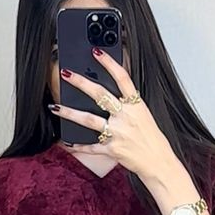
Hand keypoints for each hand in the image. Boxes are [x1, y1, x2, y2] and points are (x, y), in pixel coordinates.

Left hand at [51, 49, 176, 185]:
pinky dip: (79, 147)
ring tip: (55, 106)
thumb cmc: (152, 139)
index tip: (96, 52)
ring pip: (89, 120)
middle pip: (100, 95)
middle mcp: (126, 116)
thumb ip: (128, 103)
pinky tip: (67, 143)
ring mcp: (118, 133)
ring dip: (69, 113)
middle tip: (66, 73)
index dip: (109, 63)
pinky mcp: (113, 150)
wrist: (159, 162)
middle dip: (81, 83)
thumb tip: (110, 94)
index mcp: (136, 105)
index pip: (122, 78)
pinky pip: (91, 147)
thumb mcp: (144, 114)